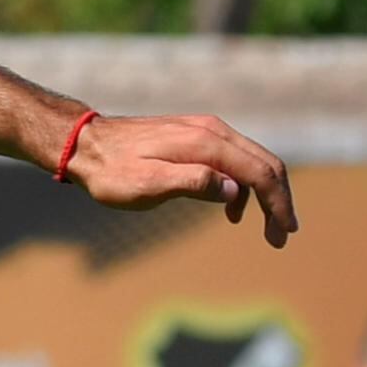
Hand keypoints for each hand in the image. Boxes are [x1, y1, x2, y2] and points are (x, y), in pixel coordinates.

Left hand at [64, 110, 298, 245]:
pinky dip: (245, 185)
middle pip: (266, 164)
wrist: (82, 143)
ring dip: (265, 194)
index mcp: (207, 144)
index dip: (279, 204)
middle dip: (280, 200)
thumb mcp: (148, 184)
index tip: (285, 233)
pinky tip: (232, 209)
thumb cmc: (111, 170)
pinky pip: (236, 159)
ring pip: (254, 161)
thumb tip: (235, 191)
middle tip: (282, 235)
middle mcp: (214, 131)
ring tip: (263, 227)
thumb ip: (194, 183)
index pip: (261, 173)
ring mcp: (206, 130)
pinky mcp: (197, 136)